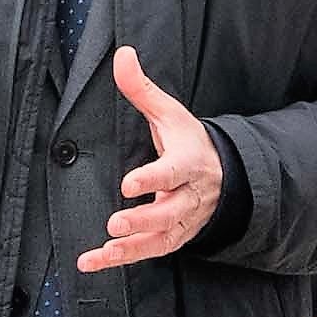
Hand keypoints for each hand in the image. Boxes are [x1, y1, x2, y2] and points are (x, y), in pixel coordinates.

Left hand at [77, 47, 223, 273]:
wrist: (223, 175)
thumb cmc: (189, 141)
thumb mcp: (170, 112)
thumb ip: (142, 89)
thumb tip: (122, 55)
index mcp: (189, 162)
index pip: (173, 171)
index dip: (153, 178)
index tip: (129, 184)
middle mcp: (190, 196)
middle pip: (170, 212)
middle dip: (144, 219)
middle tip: (115, 223)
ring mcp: (184, 221)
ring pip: (161, 238)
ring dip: (133, 246)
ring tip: (105, 248)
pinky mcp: (174, 237)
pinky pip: (149, 252)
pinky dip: (122, 259)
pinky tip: (92, 262)